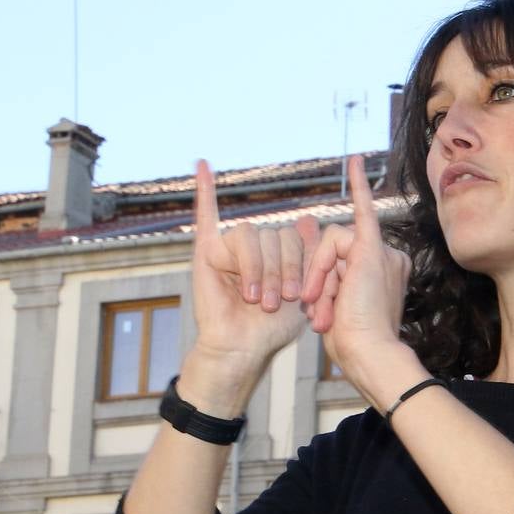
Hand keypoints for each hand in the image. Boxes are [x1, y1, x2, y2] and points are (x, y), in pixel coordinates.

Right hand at [191, 159, 314, 368]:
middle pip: (277, 234)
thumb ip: (308, 257)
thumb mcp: (303, 291)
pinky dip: (204, 189)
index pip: (296, 237)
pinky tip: (203, 166)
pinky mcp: (207, 250)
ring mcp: (232, 246)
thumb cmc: (273, 328)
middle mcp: (258, 246)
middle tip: (278, 301)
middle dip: (282, 269)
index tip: (302, 296)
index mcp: (281, 252)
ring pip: (252, 235)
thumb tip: (310, 219)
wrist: (244, 347)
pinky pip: (206, 214)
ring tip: (256, 299)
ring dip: (258, 269)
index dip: (301, 264)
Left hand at [300, 155, 412, 392]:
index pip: (342, 263)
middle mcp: (388, 262)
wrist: (368, 354)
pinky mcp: (373, 249)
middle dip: (318, 281)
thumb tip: (306, 242)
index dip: (326, 278)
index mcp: (380, 277)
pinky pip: (362, 210)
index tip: (321, 298)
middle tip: (314, 312)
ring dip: (318, 274)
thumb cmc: (352, 342)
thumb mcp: (332, 306)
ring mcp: (383, 254)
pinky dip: (356, 187)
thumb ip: (323, 276)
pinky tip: (353, 161)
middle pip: (335, 252)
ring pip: (332, 245)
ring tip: (320, 304)